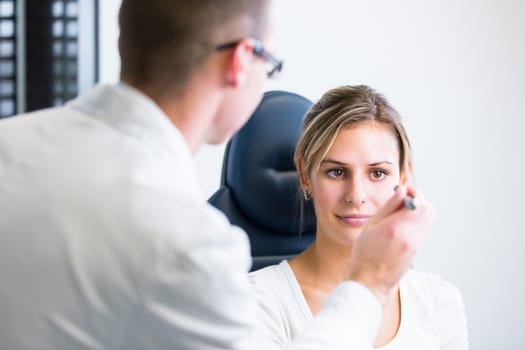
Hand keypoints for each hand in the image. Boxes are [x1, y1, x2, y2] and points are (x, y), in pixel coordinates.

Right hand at [347, 185, 433, 304]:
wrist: (370, 281)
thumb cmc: (364, 254)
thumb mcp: (370, 226)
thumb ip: (388, 207)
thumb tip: (401, 190)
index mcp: (396, 227)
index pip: (417, 201)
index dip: (412, 191)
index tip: (402, 190)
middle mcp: (410, 235)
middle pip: (428, 208)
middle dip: (418, 199)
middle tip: (403, 198)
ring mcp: (415, 244)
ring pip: (428, 218)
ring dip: (419, 209)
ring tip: (402, 211)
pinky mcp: (416, 250)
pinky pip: (423, 228)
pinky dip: (416, 221)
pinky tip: (401, 223)